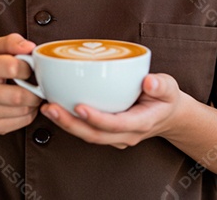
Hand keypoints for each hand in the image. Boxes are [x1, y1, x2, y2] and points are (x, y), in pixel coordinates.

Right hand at [0, 33, 42, 134]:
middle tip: (37, 85)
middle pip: (19, 96)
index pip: (13, 67)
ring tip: (29, 93)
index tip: (30, 68)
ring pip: (23, 110)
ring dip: (33, 102)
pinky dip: (30, 113)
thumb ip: (12, 42)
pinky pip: (22, 122)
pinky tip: (23, 105)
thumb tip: (29, 47)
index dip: (28, 67)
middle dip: (35, 91)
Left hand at [40, 73, 186, 148]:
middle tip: (51, 107)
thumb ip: (161, 85)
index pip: (116, 125)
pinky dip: (69, 121)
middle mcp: (126, 134)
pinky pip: (86, 130)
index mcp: (141, 123)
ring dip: (65, 124)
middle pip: (95, 135)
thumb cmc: (165, 99)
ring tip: (47, 108)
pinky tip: (55, 107)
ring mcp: (115, 136)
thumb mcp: (169, 87)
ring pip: (87, 135)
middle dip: (70, 123)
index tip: (79, 107)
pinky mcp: (106, 132)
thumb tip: (149, 81)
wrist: (167, 115)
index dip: (97, 118)